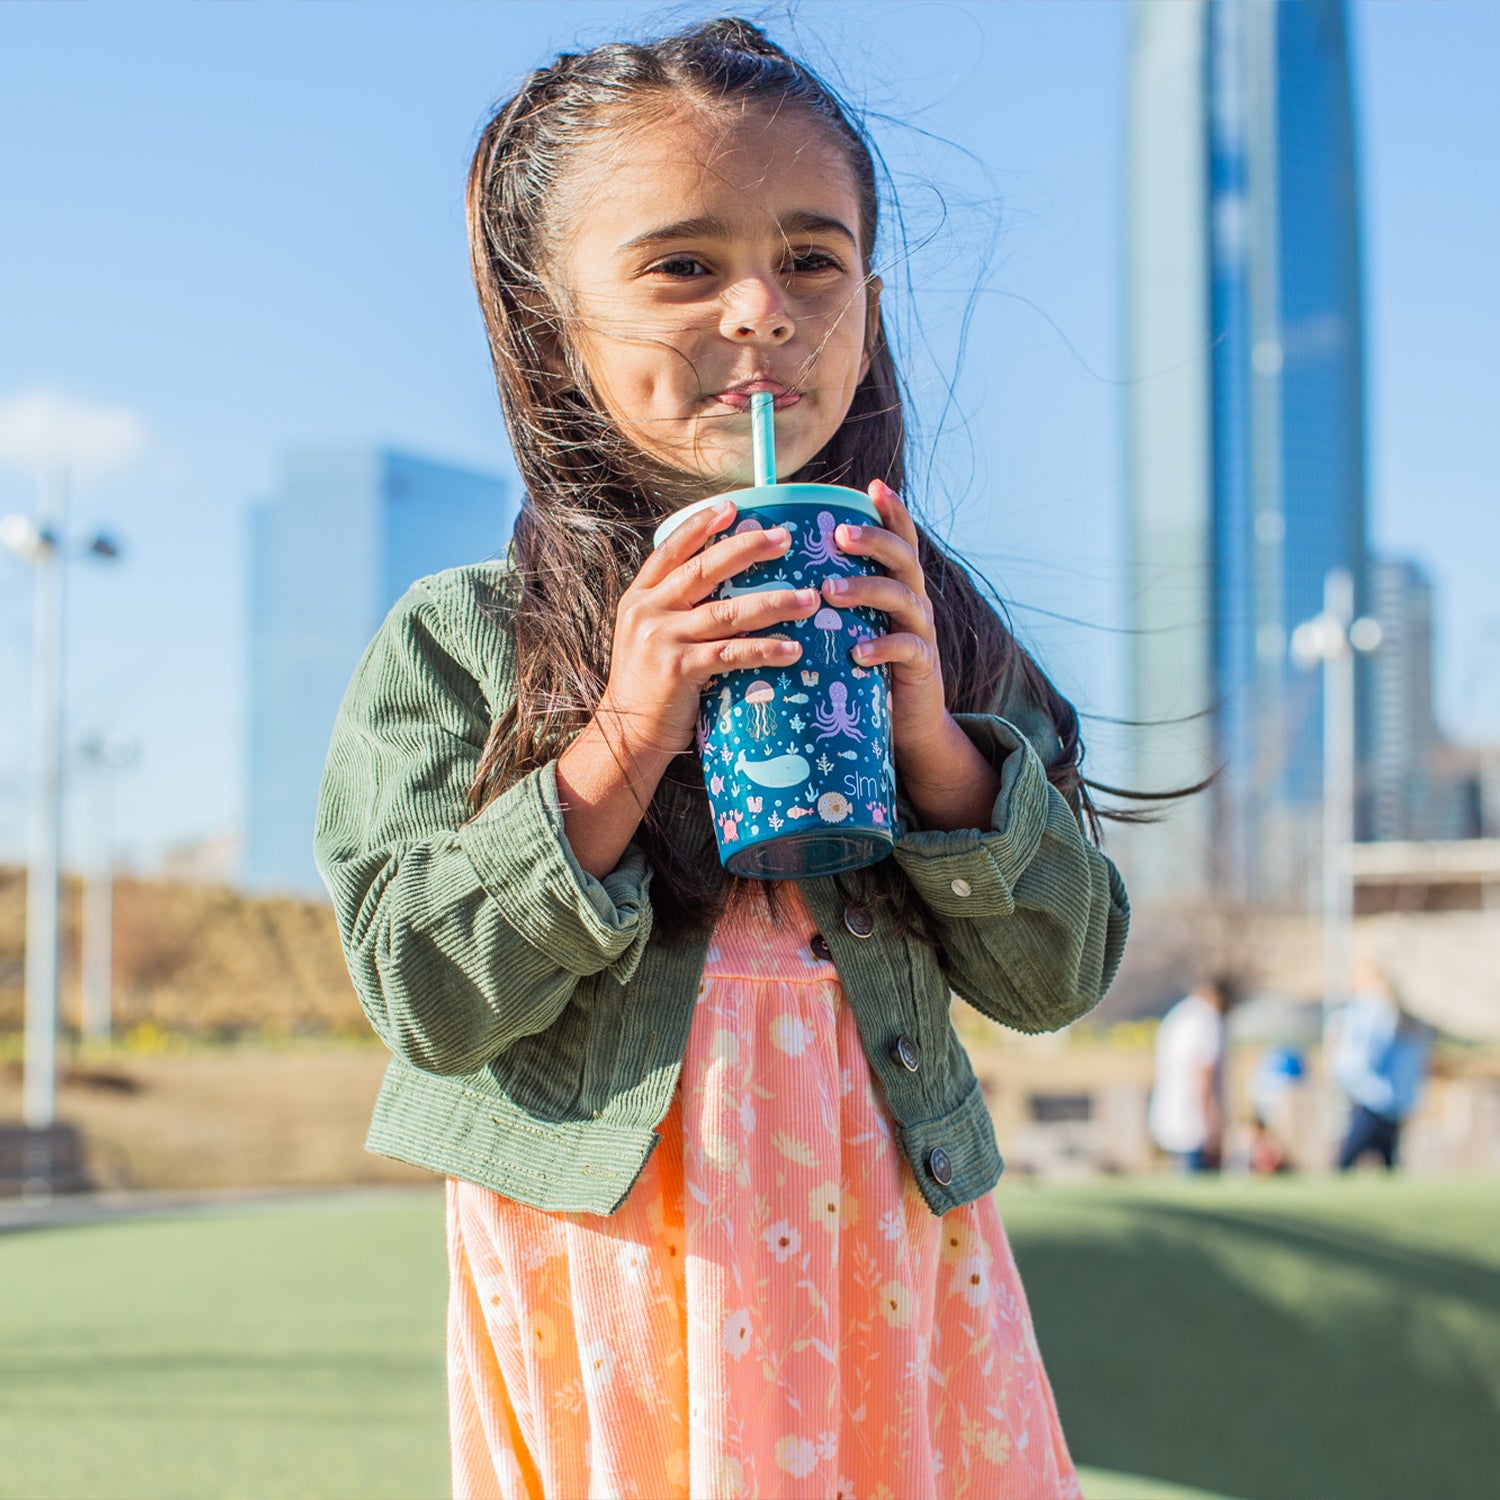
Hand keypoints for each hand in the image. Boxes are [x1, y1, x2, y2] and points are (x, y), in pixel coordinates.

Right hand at [599, 499, 821, 759]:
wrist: (628, 733)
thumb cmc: (649, 686)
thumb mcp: (648, 636)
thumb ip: (673, 608)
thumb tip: (722, 584)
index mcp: (640, 598)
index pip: (669, 551)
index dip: (700, 526)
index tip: (731, 508)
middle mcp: (648, 611)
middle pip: (704, 570)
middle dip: (748, 549)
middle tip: (784, 539)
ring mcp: (662, 639)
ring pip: (727, 611)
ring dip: (774, 602)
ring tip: (809, 599)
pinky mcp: (679, 669)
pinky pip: (732, 653)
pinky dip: (765, 649)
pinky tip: (792, 649)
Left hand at [822, 479, 950, 767]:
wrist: (905, 723)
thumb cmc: (864, 669)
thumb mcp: (851, 627)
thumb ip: (833, 599)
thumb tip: (780, 574)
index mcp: (896, 585)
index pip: (900, 539)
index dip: (893, 512)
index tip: (874, 485)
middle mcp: (913, 601)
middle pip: (904, 558)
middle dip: (874, 540)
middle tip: (840, 535)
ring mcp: (920, 632)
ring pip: (904, 598)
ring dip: (867, 589)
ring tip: (831, 592)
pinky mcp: (921, 667)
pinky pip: (907, 650)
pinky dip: (882, 647)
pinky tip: (857, 651)